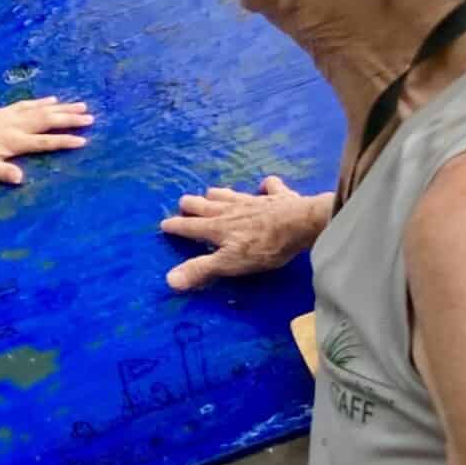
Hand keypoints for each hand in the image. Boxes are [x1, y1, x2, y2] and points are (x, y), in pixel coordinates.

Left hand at [0, 98, 92, 184]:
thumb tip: (20, 179)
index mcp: (14, 141)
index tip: (83, 140)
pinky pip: (29, 104)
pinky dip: (42, 102)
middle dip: (71, 119)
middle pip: (49, 121)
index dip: (63, 141)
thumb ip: (1, 171)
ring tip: (81, 105)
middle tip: (91, 118)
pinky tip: (52, 100)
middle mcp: (17, 126)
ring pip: (43, 110)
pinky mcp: (5, 111)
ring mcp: (12, 116)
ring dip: (63, 107)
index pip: (44, 142)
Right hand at [160, 175, 327, 291]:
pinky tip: (265, 185)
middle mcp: (230, 210)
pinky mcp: (277, 196)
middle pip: (205, 204)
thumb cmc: (265, 246)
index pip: (190, 226)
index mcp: (217, 227)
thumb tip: (169, 279)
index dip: (176, 226)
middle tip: (184, 203)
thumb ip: (201, 269)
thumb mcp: (230, 263)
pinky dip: (266, 186)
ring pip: (229, 194)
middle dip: (192, 204)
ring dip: (218, 194)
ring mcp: (253, 201)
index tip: (164, 224)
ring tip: (211, 193)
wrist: (302, 223)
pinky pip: (270, 187)